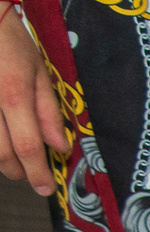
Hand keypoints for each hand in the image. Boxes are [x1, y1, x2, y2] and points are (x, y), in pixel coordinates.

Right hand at [0, 12, 66, 194]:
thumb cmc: (11, 43)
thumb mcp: (39, 72)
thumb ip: (49, 112)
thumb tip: (60, 147)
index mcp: (13, 95)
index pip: (27, 146)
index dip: (38, 172)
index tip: (47, 188)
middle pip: (1, 154)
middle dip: (19, 172)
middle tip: (33, 176)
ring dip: (3, 161)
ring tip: (18, 162)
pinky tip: (4, 143)